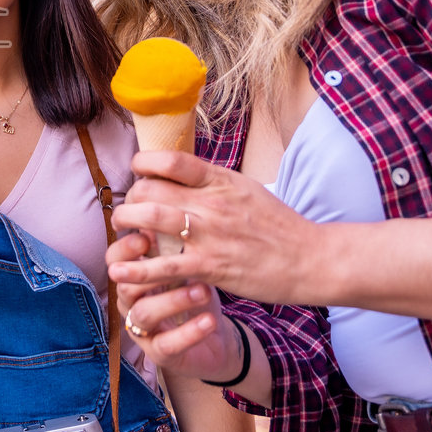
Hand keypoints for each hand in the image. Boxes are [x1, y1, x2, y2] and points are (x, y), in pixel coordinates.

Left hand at [107, 151, 328, 305]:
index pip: (170, 159)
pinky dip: (136, 269)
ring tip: (123, 230)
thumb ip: (213, 182)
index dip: (143, 163)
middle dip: (130, 198)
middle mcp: (212, 202)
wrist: (312, 259)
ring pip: (149, 218)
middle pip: (151, 188)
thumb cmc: (280, 226)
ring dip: (126, 223)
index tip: (137, 172)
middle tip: (129, 209)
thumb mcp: (247, 190)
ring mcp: (210, 234)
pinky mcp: (210, 267)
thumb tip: (180, 173)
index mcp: (221, 180)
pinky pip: (162, 265)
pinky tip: (120, 272)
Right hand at [112, 231, 242, 382]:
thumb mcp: (184, 264)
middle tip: (176, 262)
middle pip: (124, 285)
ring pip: (144, 314)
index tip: (146, 237)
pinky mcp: (161, 354)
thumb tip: (165, 202)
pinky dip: (189, 333)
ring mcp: (144, 330)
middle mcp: (132, 303)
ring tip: (203, 290)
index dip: (125, 248)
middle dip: (149, 273)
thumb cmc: (195, 290)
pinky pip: (167, 345)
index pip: (115, 260)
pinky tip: (210, 321)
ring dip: (174, 300)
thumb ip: (171, 242)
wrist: (217, 338)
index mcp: (134, 276)